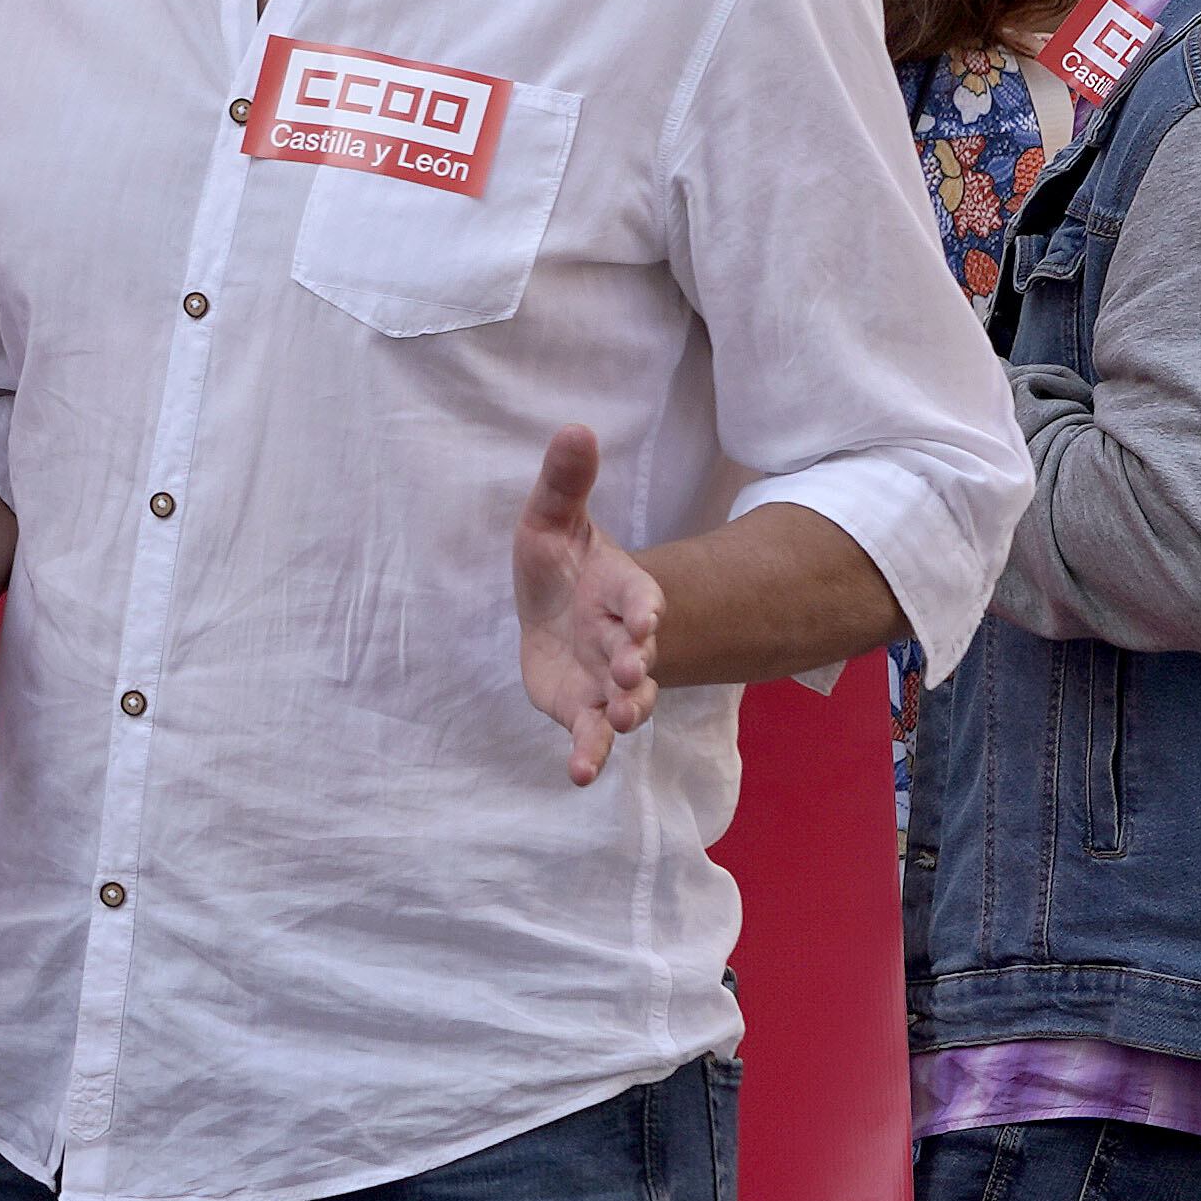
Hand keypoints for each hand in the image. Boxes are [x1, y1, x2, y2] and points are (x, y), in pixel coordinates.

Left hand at [515, 425, 663, 785]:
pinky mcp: (580, 709)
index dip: (644, 608)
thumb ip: (565, 481)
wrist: (558, 613)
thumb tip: (575, 426)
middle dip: (635, 664)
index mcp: (619, 590)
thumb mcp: (553, 518)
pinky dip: (589, 754)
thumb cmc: (561, 563)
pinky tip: (579, 774)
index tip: (647, 619)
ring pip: (624, 701)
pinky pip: (590, 736)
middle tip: (631, 675)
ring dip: (624, 712)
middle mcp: (620, 639)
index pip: (639, 597)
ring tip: (620, 721)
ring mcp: (604, 680)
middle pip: (634, 654)